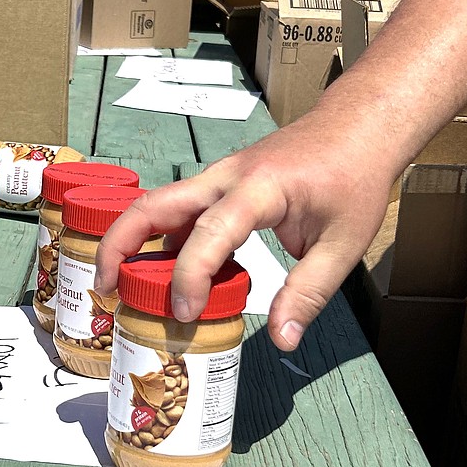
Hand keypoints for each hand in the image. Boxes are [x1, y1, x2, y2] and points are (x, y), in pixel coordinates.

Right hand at [94, 108, 399, 349]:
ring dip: (134, 241)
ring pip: (160, 204)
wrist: (362, 125)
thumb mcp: (344, 243)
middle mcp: (227, 176)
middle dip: (120, 244)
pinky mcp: (221, 183)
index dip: (190, 276)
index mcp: (259, 187)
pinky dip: (166, 241)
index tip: (184, 314)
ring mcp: (219, 176)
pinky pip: (181, 210)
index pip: (209, 231)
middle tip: (105, 288)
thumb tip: (282, 340)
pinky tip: (169, 275)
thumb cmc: (355, 175)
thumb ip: (309, 293)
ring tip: (122, 287)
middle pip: (155, 204)